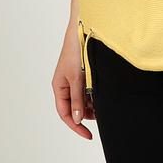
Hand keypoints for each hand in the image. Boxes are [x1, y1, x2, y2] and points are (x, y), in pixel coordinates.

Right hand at [52, 20, 94, 139]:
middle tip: (101, 115)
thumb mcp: (77, 77)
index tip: (89, 135)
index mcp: (59, 86)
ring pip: (83, 100)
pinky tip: (103, 93)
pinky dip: (95, 95)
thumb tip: (76, 119)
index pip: (65, 114)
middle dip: (86, 114)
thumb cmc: (76, 50)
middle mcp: (66, 84)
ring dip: (92, 105)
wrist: (84, 27)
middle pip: (75, 109)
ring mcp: (76, 79)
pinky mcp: (85, 73)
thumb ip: (77, 99)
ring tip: (103, 102)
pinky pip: (89, 90)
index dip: (76, 126)